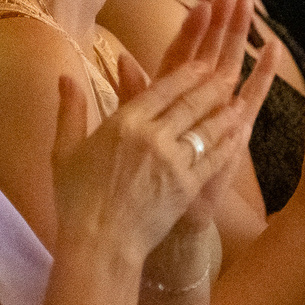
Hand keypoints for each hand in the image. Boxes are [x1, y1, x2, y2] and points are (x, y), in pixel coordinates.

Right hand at [52, 0, 273, 260]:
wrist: (100, 243)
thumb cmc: (76, 199)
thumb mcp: (64, 150)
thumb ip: (70, 109)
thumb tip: (66, 76)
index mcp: (124, 123)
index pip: (163, 88)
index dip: (187, 72)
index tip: (202, 61)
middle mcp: (153, 136)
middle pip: (191, 101)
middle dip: (212, 82)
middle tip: (228, 67)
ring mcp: (174, 161)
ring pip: (207, 126)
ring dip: (225, 107)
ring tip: (239, 93)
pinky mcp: (189, 186)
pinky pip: (215, 156)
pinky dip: (229, 140)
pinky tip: (240, 130)